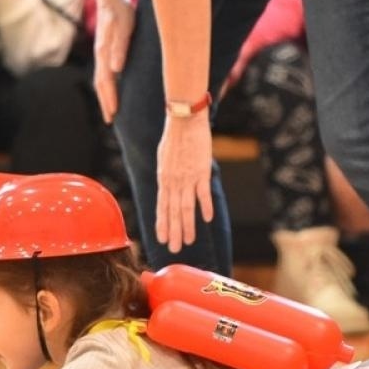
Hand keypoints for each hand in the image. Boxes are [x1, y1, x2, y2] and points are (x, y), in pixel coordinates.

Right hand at [92, 0, 134, 121]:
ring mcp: (103, 52)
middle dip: (105, 103)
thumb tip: (116, 69)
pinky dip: (108, 84)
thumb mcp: (124, 25)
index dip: (109, 100)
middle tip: (110, 121)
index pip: (105, 83)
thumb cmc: (120, 10)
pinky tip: (115, 87)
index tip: (113, 116)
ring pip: (102, 79)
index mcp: (104, 53)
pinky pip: (106, 72)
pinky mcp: (107, 48)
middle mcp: (101, 55)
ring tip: (111, 109)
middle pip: (101, 84)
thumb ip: (120, 46)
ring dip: (106, 95)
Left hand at [156, 114, 214, 253]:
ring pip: (186, 207)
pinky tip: (206, 219)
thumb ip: (167, 176)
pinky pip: (203, 192)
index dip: (162, 224)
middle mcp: (173, 181)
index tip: (162, 239)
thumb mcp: (164, 159)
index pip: (161, 207)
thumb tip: (168, 189)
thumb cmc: (174, 137)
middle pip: (173, 212)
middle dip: (173, 232)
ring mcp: (187, 177)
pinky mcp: (201, 171)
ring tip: (188, 241)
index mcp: (163, 179)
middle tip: (174, 249)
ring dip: (187, 226)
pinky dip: (205, 206)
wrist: (184, 119)